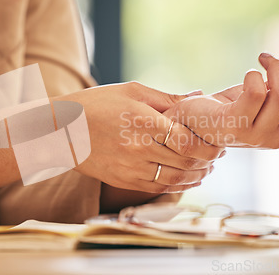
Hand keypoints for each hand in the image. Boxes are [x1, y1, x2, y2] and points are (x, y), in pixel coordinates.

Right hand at [55, 82, 224, 192]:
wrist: (60, 130)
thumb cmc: (95, 104)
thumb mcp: (131, 91)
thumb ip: (167, 97)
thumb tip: (199, 95)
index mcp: (142, 120)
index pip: (188, 141)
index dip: (209, 146)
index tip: (218, 142)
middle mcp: (138, 147)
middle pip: (186, 162)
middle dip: (209, 160)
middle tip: (218, 154)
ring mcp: (130, 167)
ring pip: (175, 179)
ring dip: (197, 175)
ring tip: (206, 168)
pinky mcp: (124, 180)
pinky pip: (158, 188)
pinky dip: (178, 185)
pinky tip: (187, 177)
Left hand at [163, 51, 278, 147]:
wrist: (194, 121)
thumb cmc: (233, 106)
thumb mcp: (268, 94)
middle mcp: (278, 140)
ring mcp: (257, 136)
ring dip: (276, 67)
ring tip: (264, 58)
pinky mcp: (235, 125)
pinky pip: (256, 91)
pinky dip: (254, 74)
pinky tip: (248, 73)